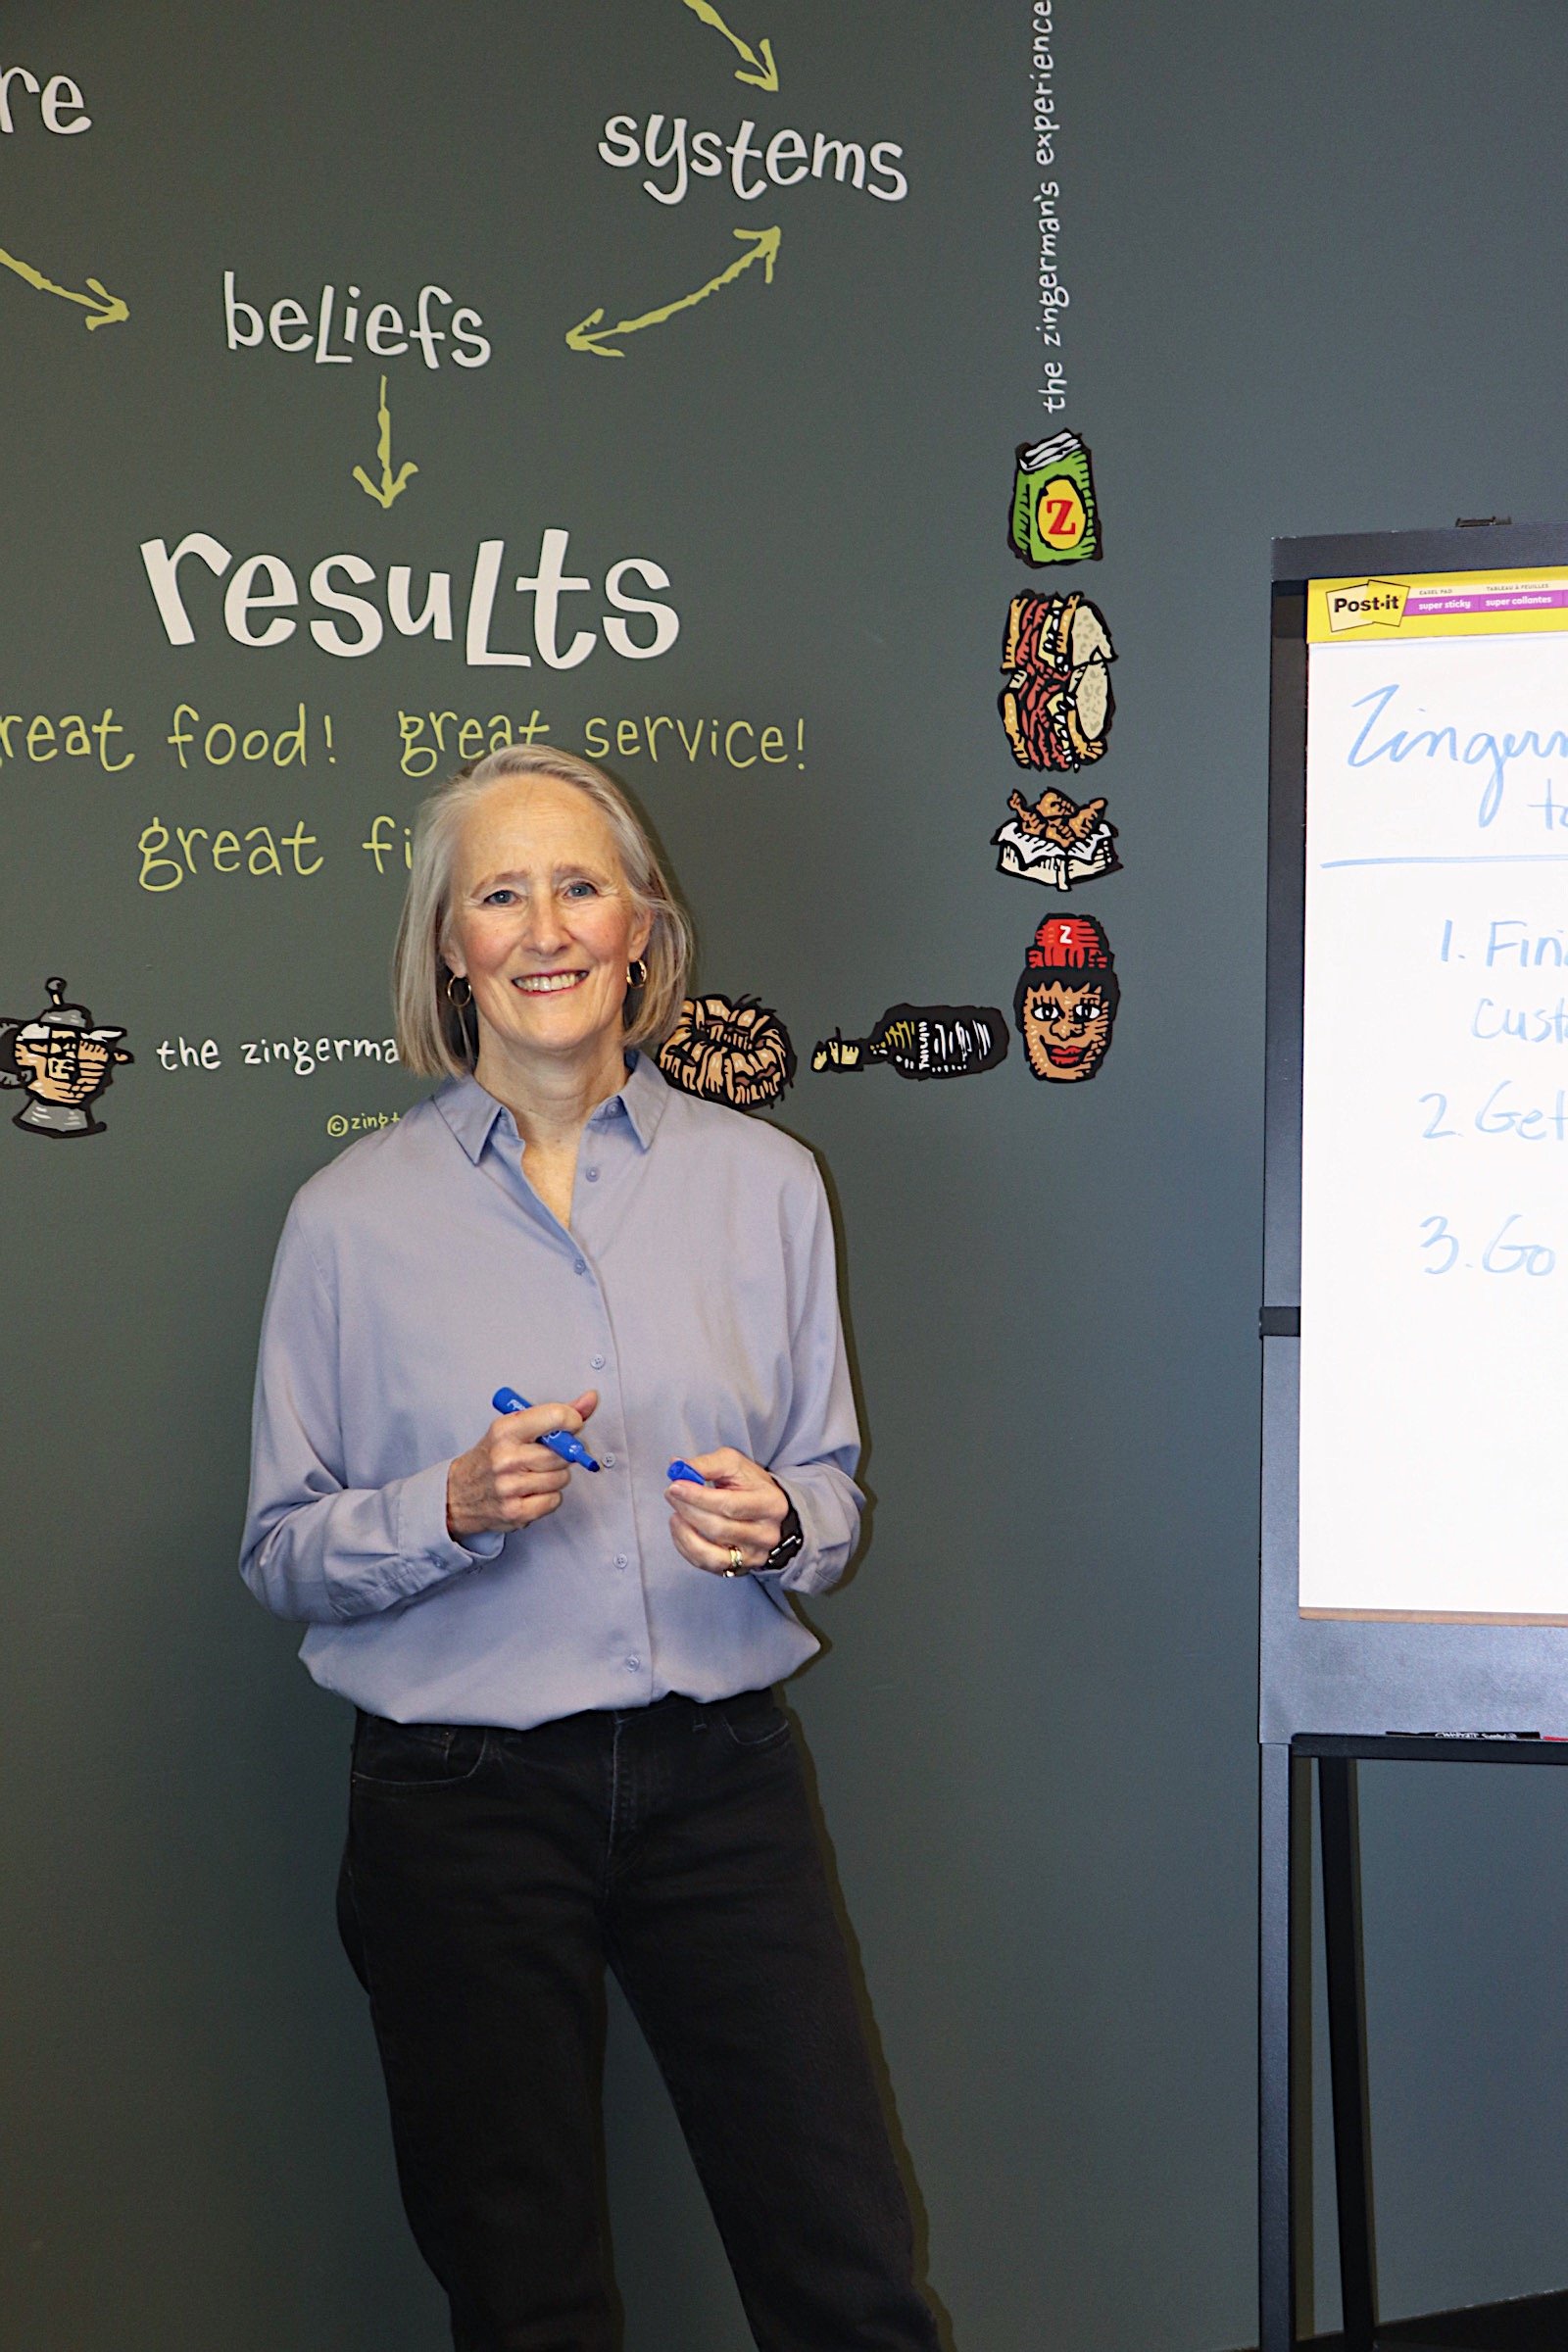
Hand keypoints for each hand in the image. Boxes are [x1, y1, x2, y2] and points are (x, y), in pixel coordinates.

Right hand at [446, 1391, 598, 1538]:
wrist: (458, 1494)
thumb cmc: (490, 1457)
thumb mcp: (514, 1427)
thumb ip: (555, 1414)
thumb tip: (590, 1400)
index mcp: (505, 1430)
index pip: (555, 1417)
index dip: (572, 1420)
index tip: (572, 1424)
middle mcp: (506, 1458)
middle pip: (562, 1453)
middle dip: (562, 1454)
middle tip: (546, 1454)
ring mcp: (510, 1487)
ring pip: (562, 1478)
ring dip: (555, 1476)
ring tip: (535, 1474)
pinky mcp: (516, 1512)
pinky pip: (555, 1501)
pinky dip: (548, 1497)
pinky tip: (531, 1491)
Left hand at [666, 1449, 788, 1575]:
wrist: (766, 1509)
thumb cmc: (749, 1484)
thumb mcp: (733, 1464)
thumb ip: (707, 1464)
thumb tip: (677, 1466)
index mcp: (770, 1504)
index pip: (729, 1505)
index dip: (698, 1497)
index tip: (675, 1486)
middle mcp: (766, 1534)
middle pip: (718, 1529)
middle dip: (688, 1510)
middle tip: (671, 1493)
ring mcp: (754, 1555)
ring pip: (709, 1553)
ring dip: (684, 1533)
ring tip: (676, 1514)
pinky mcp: (739, 1569)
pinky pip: (705, 1564)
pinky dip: (686, 1547)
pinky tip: (681, 1529)